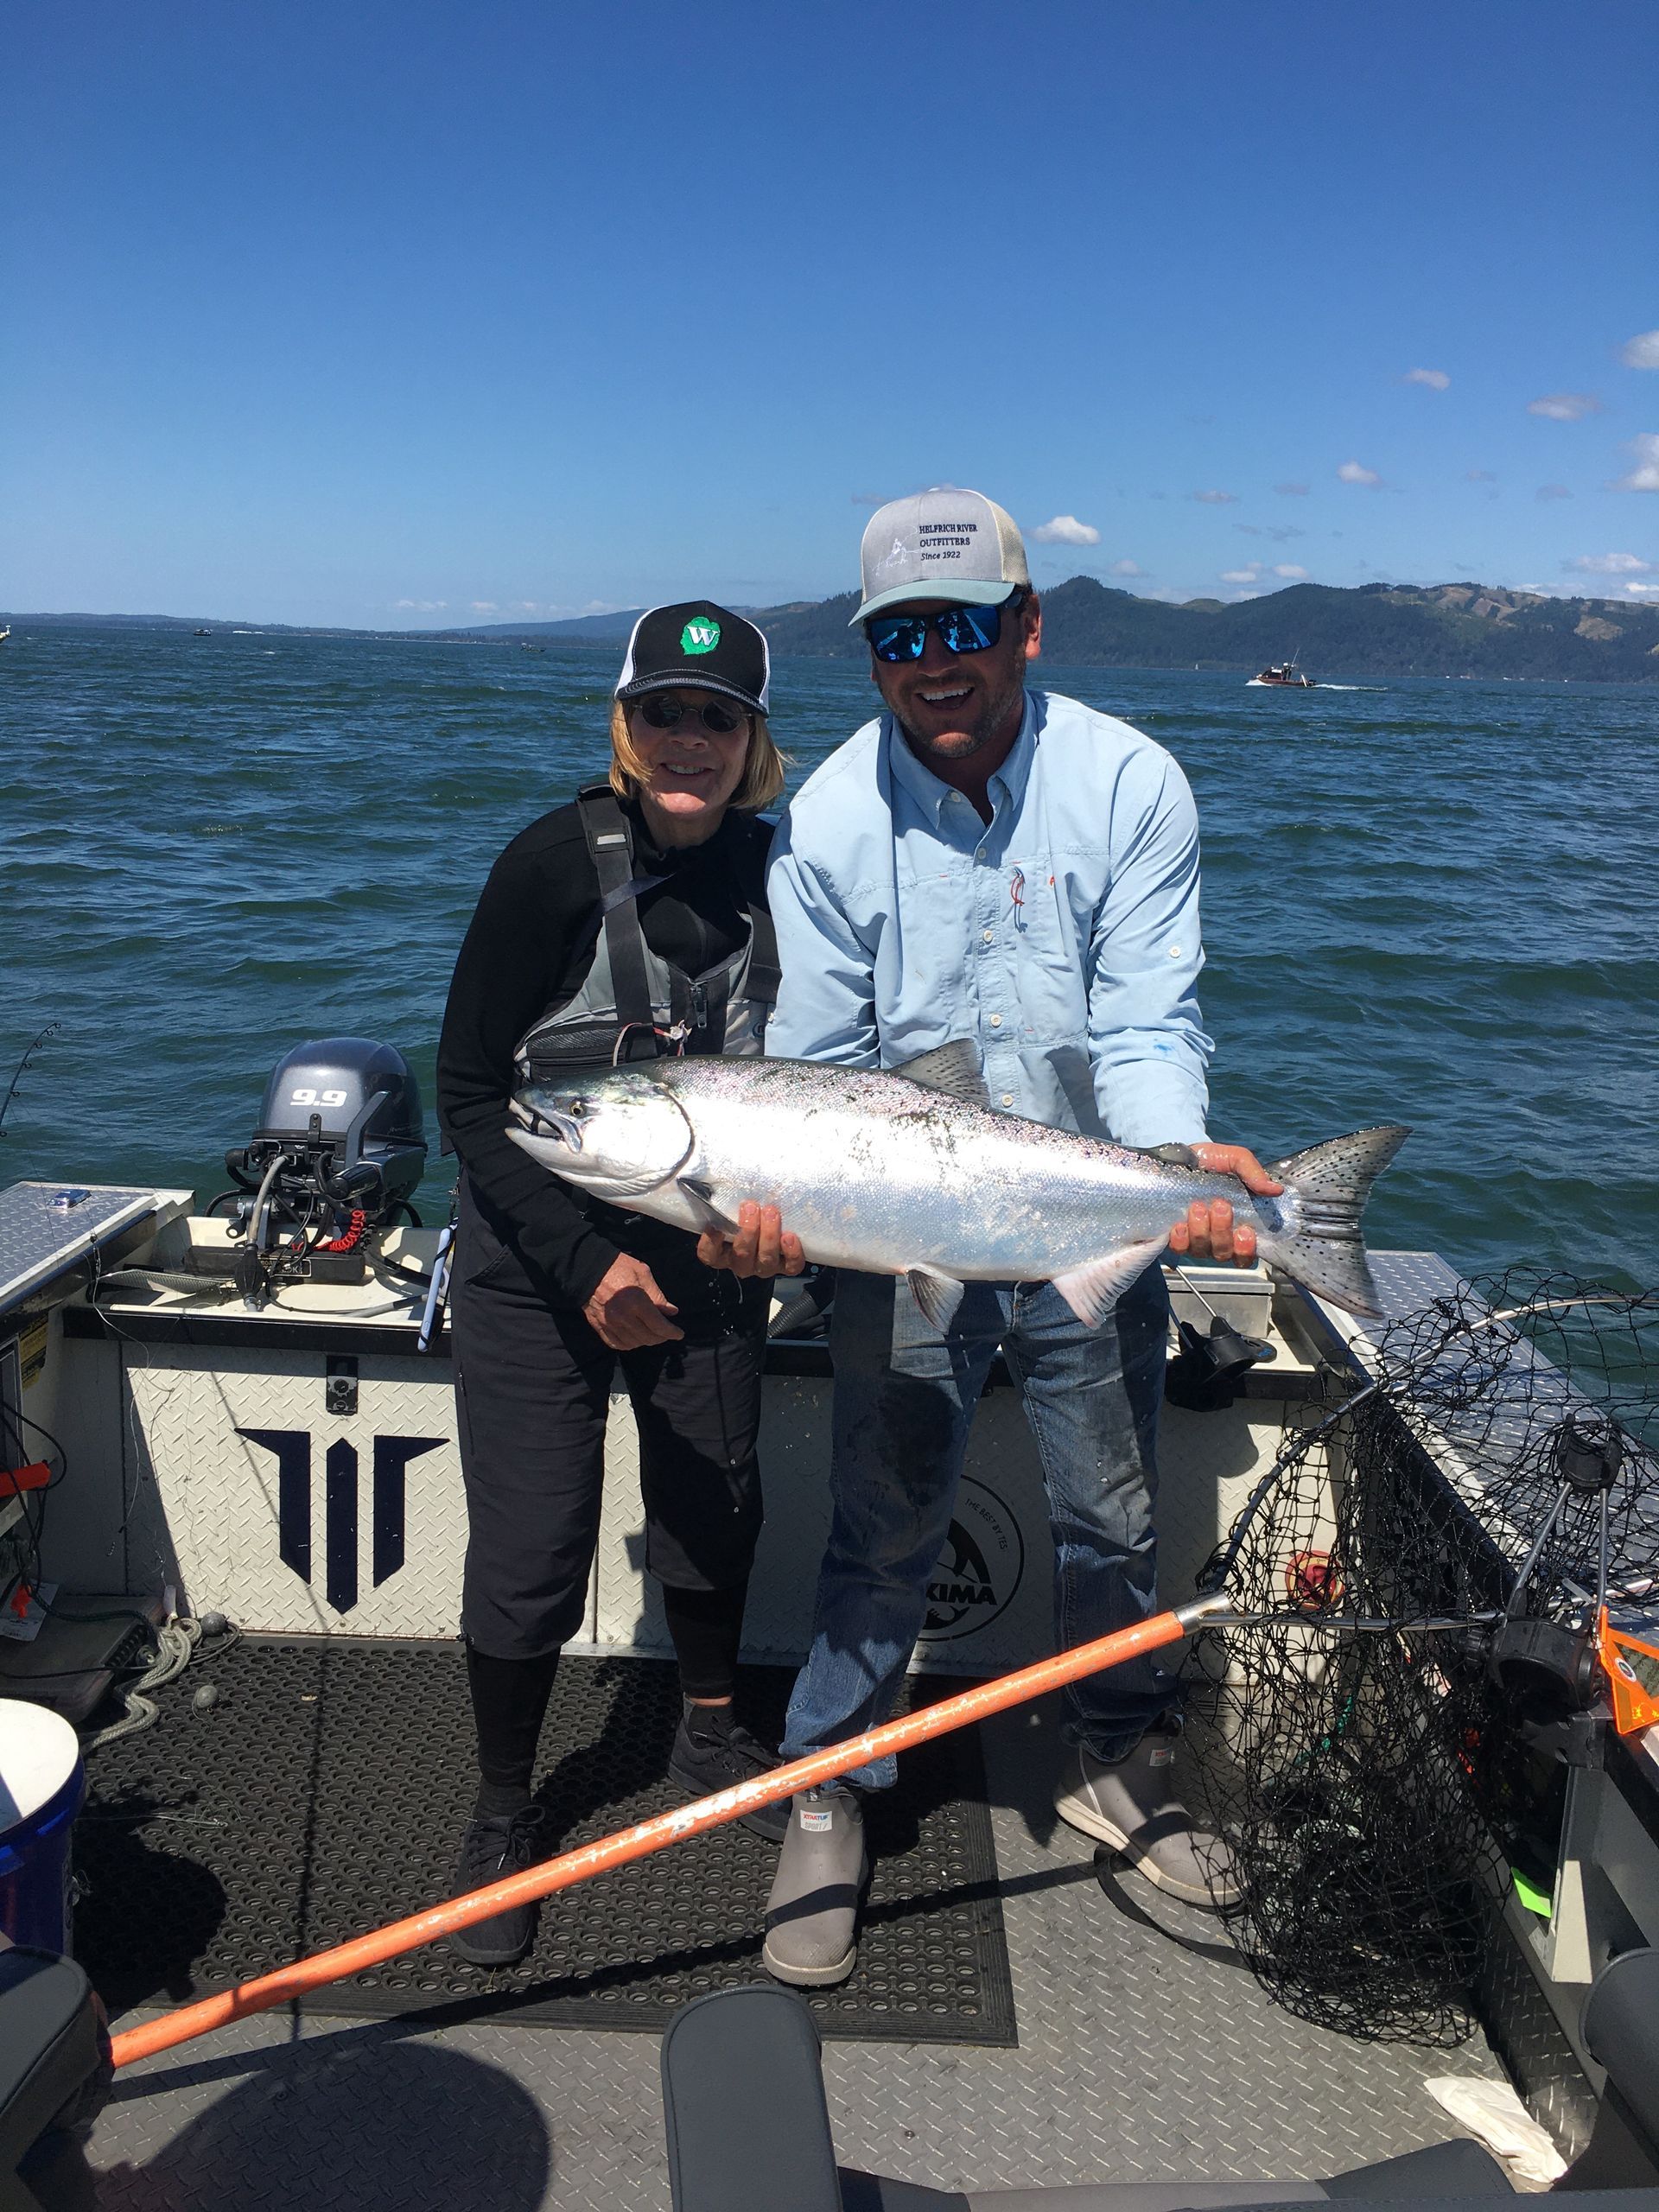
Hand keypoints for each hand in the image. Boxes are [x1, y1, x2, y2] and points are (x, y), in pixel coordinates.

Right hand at [583, 1254, 682, 1347]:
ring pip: (633, 1343)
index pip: (659, 1326)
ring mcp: (610, 1323)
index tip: (679, 1334)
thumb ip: (658, 1295)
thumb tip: (672, 1312)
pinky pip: (616, 1344)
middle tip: (666, 1333)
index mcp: (636, 1302)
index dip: (672, 1332)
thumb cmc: (619, 1266)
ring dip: (646, 1342)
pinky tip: (635, 1339)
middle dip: (661, 1338)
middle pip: (648, 1337)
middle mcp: (623, 1316)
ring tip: (652, 1335)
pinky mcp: (599, 1326)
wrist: (588, 1268)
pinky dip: (628, 1345)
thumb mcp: (643, 1273)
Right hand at [696, 1201, 805, 1279]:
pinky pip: (791, 1266)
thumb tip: (706, 1170)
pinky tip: (790, 1236)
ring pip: (765, 1260)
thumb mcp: (730, 1201)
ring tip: (772, 1213)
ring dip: (769, 1236)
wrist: (773, 1214)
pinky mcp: (787, 1266)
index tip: (714, 1225)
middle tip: (750, 1207)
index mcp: (722, 1251)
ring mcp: (764, 1266)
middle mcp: (742, 1262)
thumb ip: (722, 1196)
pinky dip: (791, 1253)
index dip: (711, 1242)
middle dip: (747, 1231)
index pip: (709, 1254)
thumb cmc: (748, 1208)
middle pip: (741, 1255)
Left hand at [1167, 1143, 1283, 1266]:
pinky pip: (1179, 1248)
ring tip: (1198, 1207)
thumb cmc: (1212, 1161)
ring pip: (1202, 1251)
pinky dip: (1180, 1239)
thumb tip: (1276, 1190)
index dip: (1247, 1249)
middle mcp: (1219, 1238)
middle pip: (1224, 1252)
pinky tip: (1180, 1224)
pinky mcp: (1176, 1238)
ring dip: (1201, 1230)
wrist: (1179, 1156)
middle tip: (1220, 1205)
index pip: (1247, 1253)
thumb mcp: (1235, 1159)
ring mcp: (1196, 1240)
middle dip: (1222, 1230)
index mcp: (1239, 1225)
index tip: (1245, 1230)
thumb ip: (1253, 1174)